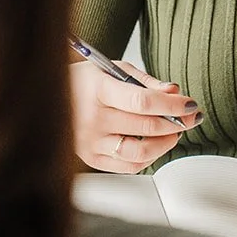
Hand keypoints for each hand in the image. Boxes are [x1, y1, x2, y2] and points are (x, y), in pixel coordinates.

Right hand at [70, 59, 202, 172]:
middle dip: (177, 123)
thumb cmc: (83, 81)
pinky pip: (128, 167)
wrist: (46, 97)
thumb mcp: (113, 69)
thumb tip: (174, 93)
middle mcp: (93, 118)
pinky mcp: (91, 159)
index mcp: (98, 90)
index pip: (143, 101)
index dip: (173, 104)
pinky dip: (148, 158)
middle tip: (191, 117)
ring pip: (141, 153)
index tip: (190, 105)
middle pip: (146, 127)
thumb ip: (146, 82)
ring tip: (173, 132)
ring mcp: (91, 142)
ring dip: (165, 143)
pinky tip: (154, 145)